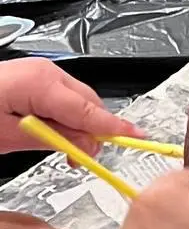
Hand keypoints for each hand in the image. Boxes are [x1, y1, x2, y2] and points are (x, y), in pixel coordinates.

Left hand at [0, 58, 142, 155]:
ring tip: (60, 146)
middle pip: (89, 104)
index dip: (113, 127)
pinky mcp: (35, 77)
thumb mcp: (8, 135)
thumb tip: (86, 144)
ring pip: (79, 101)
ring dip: (78, 125)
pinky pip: (64, 97)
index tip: (137, 137)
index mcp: (41, 82)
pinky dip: (66, 115)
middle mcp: (46, 71)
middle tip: (79, 157)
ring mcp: (41, 71)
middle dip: (92, 131)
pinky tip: (53, 129)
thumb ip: (52, 139)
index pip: (88, 111)